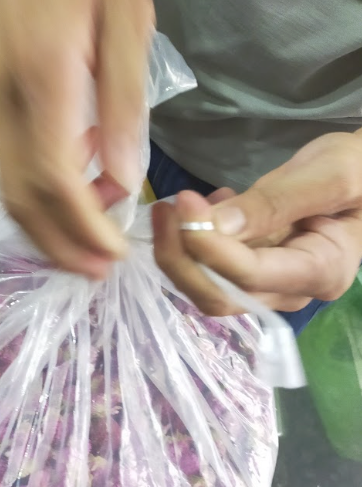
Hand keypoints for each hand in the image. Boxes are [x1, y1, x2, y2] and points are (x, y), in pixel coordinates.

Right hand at [0, 0, 153, 277]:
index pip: (56, 182)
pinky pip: (7, 166)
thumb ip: (123, 103)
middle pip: (22, 199)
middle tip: (97, 271)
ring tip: (87, 245)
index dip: (83, 229)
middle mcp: (2, 101)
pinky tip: (69, 198)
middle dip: (60, 245)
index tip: (114, 256)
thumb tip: (124, 180)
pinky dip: (36, 198)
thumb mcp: (126, 21)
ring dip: (46, 229)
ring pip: (7, 189)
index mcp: (43, 80)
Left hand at [153, 131, 361, 315]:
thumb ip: (274, 203)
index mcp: (321, 271)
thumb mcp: (327, 175)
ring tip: (173, 207)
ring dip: (178, 252)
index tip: (183, 203)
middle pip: (219, 296)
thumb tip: (214, 225)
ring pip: (205, 288)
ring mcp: (266, 288)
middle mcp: (289, 293)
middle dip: (181, 259)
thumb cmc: (357, 171)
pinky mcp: (248, 275)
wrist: (361, 176)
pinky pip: (207, 271)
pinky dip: (190, 244)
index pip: (249, 275)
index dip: (208, 245)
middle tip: (164, 211)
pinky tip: (201, 209)